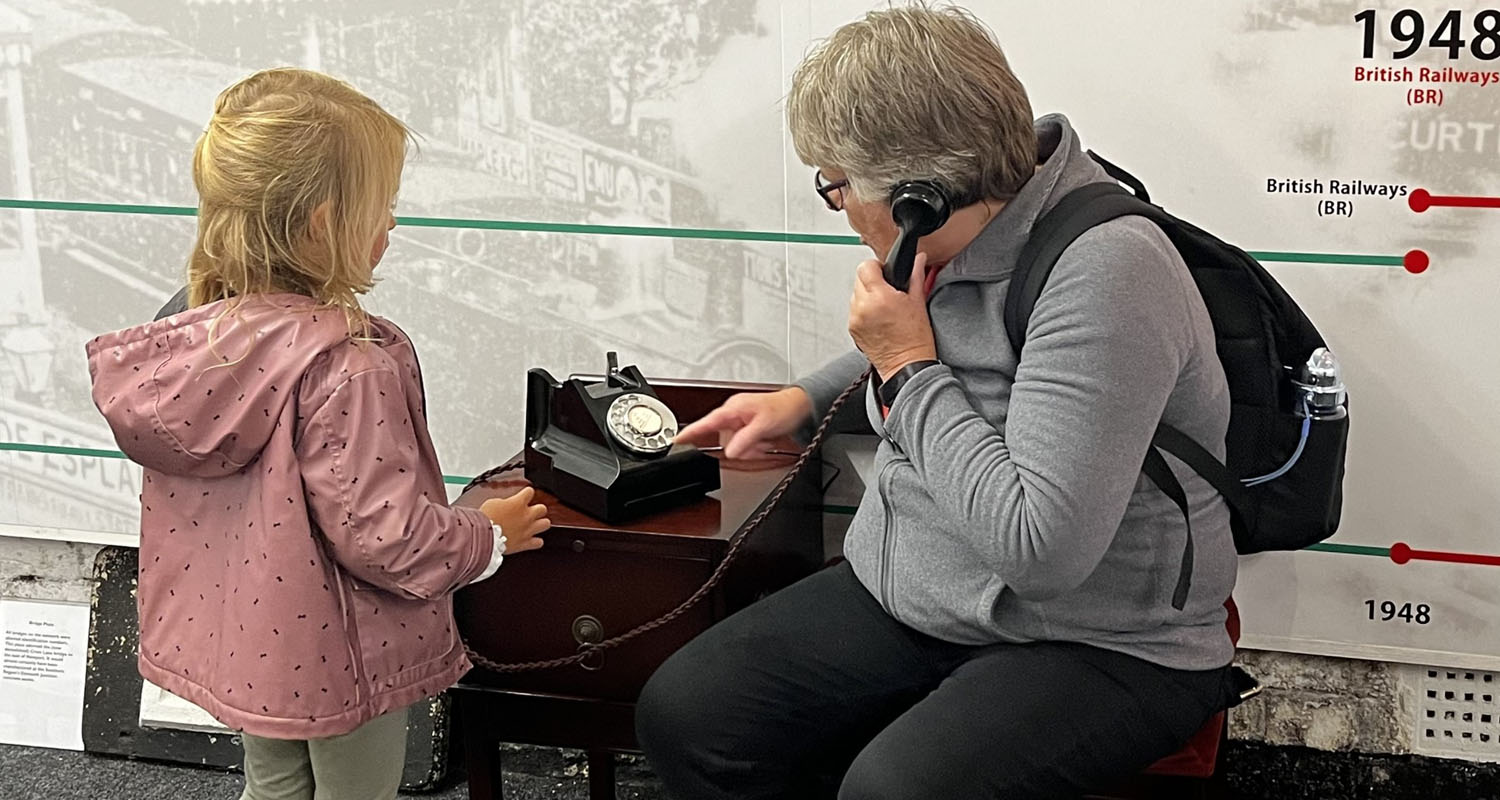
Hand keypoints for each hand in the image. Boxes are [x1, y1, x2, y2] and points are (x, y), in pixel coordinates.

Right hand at [480, 487, 549, 554]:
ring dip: (541, 524)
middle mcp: (526, 515)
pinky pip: (539, 542)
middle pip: (542, 508)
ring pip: (546, 524)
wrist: (484, 536)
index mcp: (518, 503)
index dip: (527, 493)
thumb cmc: (486, 519)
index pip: (530, 492)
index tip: (525, 495)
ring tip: (534, 525)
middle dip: (538, 509)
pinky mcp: (525, 543)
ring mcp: (528, 529)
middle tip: (531, 512)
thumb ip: (504, 502)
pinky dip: (536, 542)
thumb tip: (506, 504)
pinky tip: (532, 540)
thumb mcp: (492, 503)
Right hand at [674, 387, 811, 463]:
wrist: (800, 405)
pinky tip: (764, 442)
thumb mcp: (763, 426)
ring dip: (749, 448)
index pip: (705, 423)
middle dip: (740, 448)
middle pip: (723, 439)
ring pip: (734, 444)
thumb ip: (744, 439)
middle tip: (758, 445)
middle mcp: (733, 413)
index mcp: (732, 409)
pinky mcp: (746, 425)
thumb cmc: (783, 409)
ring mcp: (739, 420)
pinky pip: (742, 442)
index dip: (689, 433)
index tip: (675, 441)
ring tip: (764, 441)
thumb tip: (729, 451)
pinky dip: (753, 446)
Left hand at [849, 252, 936, 380]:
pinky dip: (864, 309)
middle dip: (872, 280)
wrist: (907, 366)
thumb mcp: (918, 302)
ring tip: (884, 306)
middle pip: (859, 278)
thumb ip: (916, 275)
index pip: (866, 267)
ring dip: (867, 295)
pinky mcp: (852, 329)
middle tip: (888, 291)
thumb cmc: (915, 340)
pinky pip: (854, 309)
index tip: (885, 272)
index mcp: (880, 297)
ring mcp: (855, 319)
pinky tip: (878, 317)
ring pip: (855, 294)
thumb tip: (918, 259)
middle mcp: (864, 307)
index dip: (876, 266)